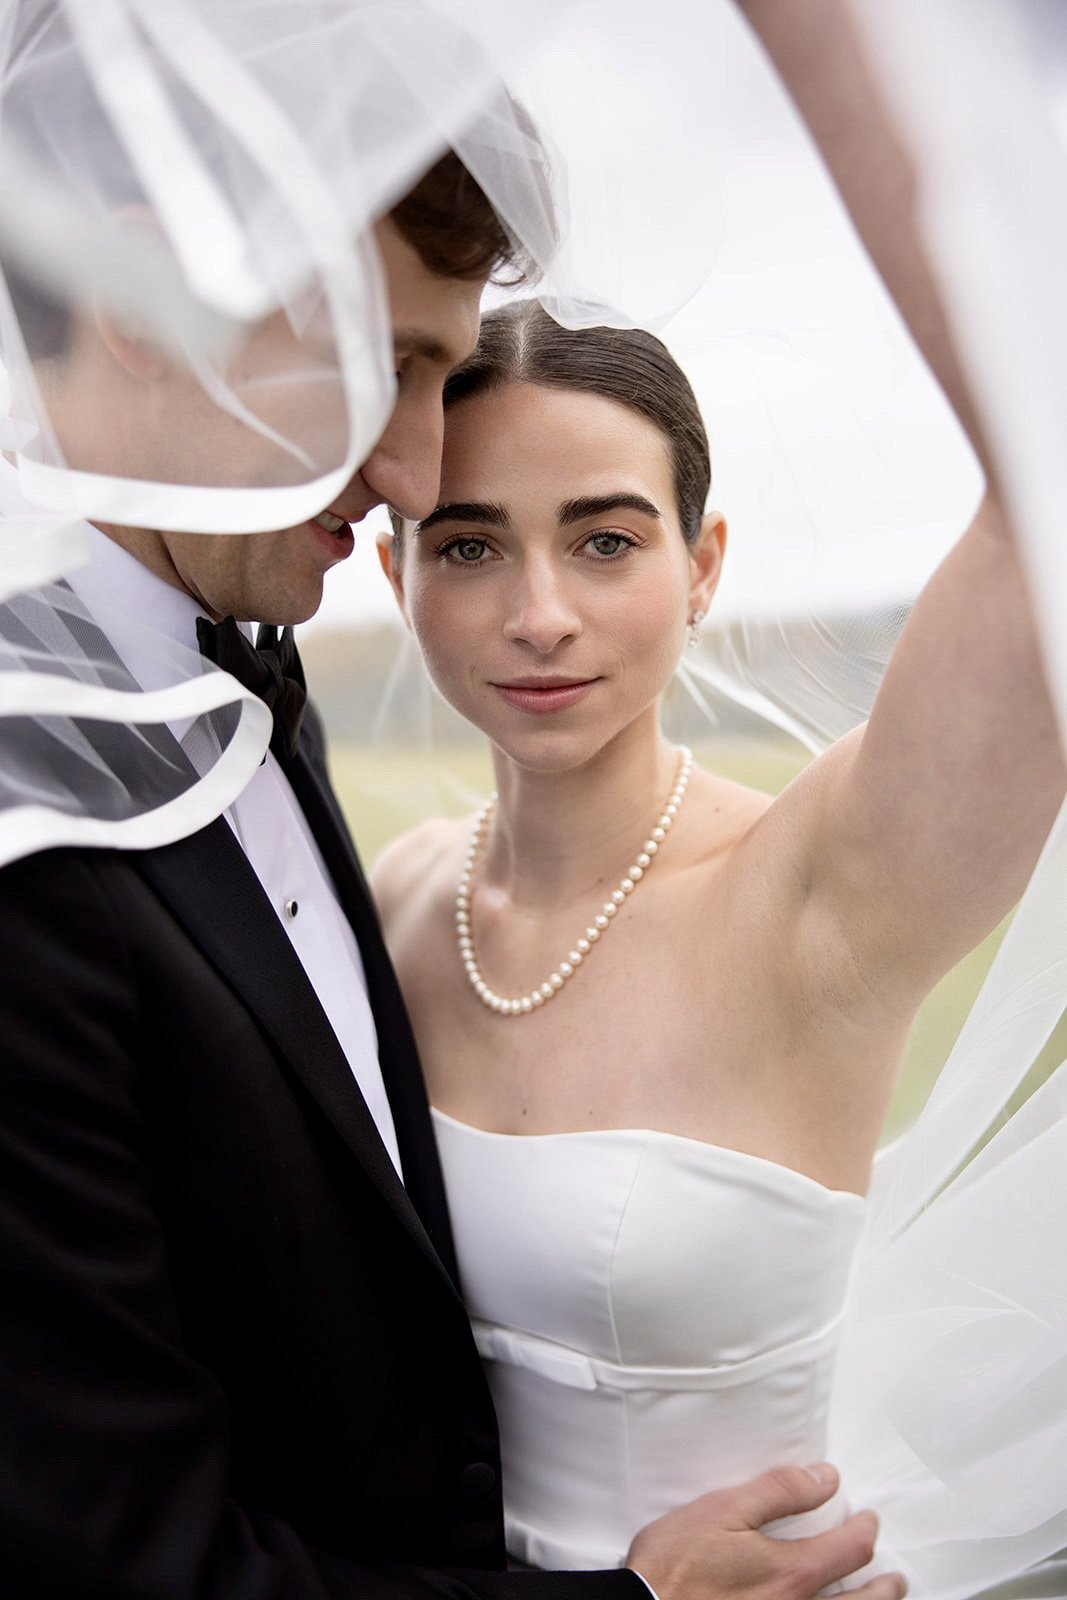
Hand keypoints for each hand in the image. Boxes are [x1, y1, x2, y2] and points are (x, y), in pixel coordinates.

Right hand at [625, 1463, 905, 1599]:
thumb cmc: (674, 1568)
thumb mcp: (721, 1511)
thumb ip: (777, 1492)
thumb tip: (824, 1478)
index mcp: (792, 1572)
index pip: (851, 1548)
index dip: (866, 1529)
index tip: (868, 1519)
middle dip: (884, 1584)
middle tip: (893, 1575)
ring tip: (881, 1599)